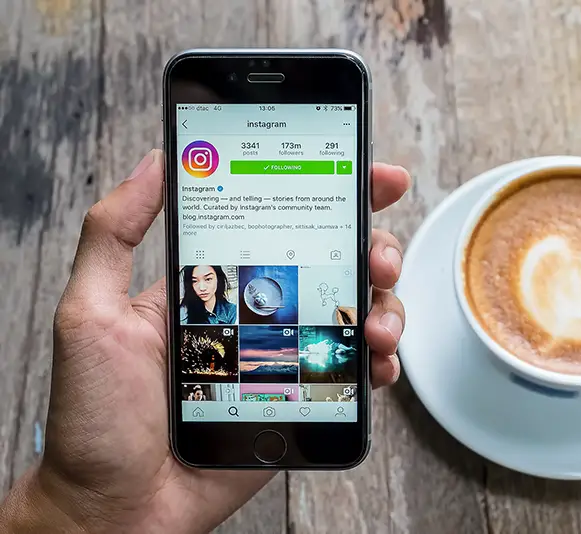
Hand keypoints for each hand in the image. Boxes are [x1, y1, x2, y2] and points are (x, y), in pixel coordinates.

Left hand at [0, 150, 410, 532]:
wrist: (118, 508)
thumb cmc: (95, 418)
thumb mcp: (89, 314)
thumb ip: (112, 235)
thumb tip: (155, 161)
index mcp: (218, 282)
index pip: (285, 221)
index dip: (336, 194)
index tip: (375, 176)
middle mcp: (260, 313)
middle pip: (337, 262)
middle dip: (375, 248)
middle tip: (379, 255)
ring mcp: (286, 357)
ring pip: (357, 313)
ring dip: (385, 306)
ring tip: (378, 323)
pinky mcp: (303, 401)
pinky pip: (356, 373)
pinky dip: (380, 363)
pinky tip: (378, 363)